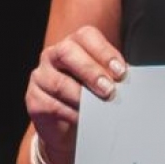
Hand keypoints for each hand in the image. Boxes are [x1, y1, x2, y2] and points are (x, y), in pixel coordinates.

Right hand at [24, 25, 127, 163]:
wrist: (71, 127)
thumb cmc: (92, 97)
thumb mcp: (105, 82)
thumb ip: (113, 76)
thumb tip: (130, 79)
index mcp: (75, 44)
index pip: (86, 36)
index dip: (104, 52)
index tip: (121, 72)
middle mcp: (54, 55)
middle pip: (68, 52)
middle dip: (91, 71)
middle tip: (109, 90)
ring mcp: (41, 76)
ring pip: (58, 82)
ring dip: (81, 96)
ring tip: (98, 108)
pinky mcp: (33, 98)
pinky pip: (51, 105)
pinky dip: (70, 113)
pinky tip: (82, 118)